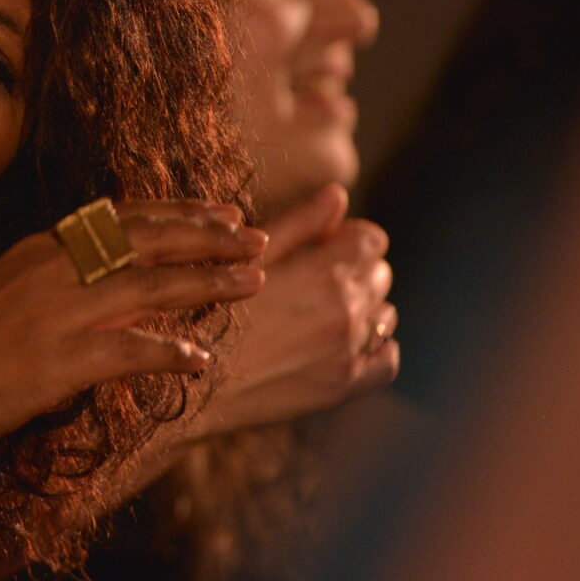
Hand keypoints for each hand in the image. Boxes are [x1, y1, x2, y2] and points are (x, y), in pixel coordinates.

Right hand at [0, 200, 265, 456]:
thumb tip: (97, 276)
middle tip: (256, 238)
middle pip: (149, 242)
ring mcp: (60, 313)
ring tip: (252, 282)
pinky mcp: (60, 360)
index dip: (180, 213)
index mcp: (43, 249)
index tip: (222, 210)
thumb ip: (52, 278)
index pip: (125, 218)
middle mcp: (56, 269)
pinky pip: (130, 351)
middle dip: (209, 238)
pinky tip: (201, 362)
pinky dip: (170, 353)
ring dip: (209, 283)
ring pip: (151, 286)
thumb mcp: (2, 290)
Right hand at [194, 184, 397, 437]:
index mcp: (323, 274)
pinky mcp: (343, 387)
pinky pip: (388, 359)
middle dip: (353, 268)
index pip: (372, 240)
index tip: (319, 245)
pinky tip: (343, 343)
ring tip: (319, 313)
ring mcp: (348, 353)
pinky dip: (375, 346)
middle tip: (311, 279)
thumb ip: (300, 223)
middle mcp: (346, 313)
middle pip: (380, 274)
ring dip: (363, 307)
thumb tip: (339, 193)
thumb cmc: (207, 314)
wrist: (191, 386)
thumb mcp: (248, 260)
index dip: (346, 236)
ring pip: (385, 314)